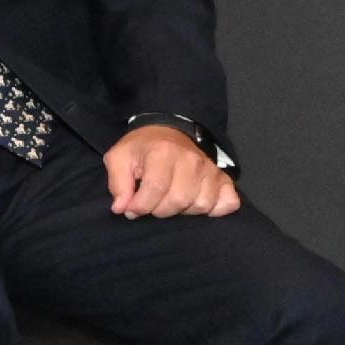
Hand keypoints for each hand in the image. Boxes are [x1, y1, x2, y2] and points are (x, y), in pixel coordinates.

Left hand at [105, 123, 238, 219]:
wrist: (168, 133)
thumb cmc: (141, 149)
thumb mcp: (118, 158)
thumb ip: (117, 183)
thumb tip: (121, 208)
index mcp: (163, 152)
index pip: (156, 188)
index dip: (141, 205)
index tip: (131, 209)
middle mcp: (192, 160)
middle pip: (179, 200)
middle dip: (159, 210)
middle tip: (151, 204)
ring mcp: (211, 170)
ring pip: (201, 205)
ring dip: (182, 211)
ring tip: (170, 201)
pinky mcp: (224, 179)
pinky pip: (227, 204)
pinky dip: (214, 210)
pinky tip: (195, 203)